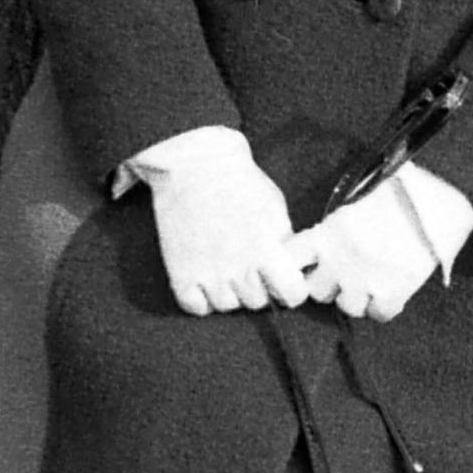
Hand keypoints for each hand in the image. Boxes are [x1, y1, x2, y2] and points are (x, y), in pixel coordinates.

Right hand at [138, 134, 307, 315]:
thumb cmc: (239, 182)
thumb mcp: (275, 210)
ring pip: (228, 306)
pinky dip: (201, 297)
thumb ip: (283, 245)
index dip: (291, 288)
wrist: (194, 165)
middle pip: (258, 301)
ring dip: (229, 290)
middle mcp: (239, 271)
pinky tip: (205, 273)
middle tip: (249, 261)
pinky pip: (197, 307)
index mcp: (267, 252)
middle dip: (259, 285)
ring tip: (224, 261)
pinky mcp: (181, 276)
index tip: (285, 278)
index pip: (292, 296)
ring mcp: (208, 276)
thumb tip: (291, 270)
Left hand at [285, 180, 439, 321]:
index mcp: (327, 233)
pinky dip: (384, 307)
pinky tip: (392, 292)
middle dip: (330, 284)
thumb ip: (337, 223)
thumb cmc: (399, 192)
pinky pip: (379, 315)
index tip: (307, 264)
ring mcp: (364, 280)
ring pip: (347, 307)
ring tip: (372, 282)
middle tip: (346, 274)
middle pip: (317, 291)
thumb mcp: (357, 198)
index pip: (291, 258)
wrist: (437, 203)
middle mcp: (340, 260)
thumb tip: (326, 237)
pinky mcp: (392, 293)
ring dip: (358, 297)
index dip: (295, 264)